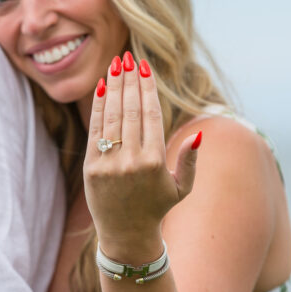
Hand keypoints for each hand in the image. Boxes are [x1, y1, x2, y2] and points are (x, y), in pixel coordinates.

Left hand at [83, 53, 200, 261]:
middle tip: (128, 57)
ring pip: (112, 116)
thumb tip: (198, 134)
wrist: (125, 234)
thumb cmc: (156, 207)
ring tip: (115, 65)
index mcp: (155, 162)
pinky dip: (98, 107)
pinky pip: (96, 130)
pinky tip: (103, 87)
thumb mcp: (181, 188)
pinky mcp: (91, 167)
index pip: (151, 115)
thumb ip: (189, 160)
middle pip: (131, 110)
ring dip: (114, 87)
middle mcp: (132, 160)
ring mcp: (109, 164)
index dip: (147, 88)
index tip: (144, 67)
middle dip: (129, 80)